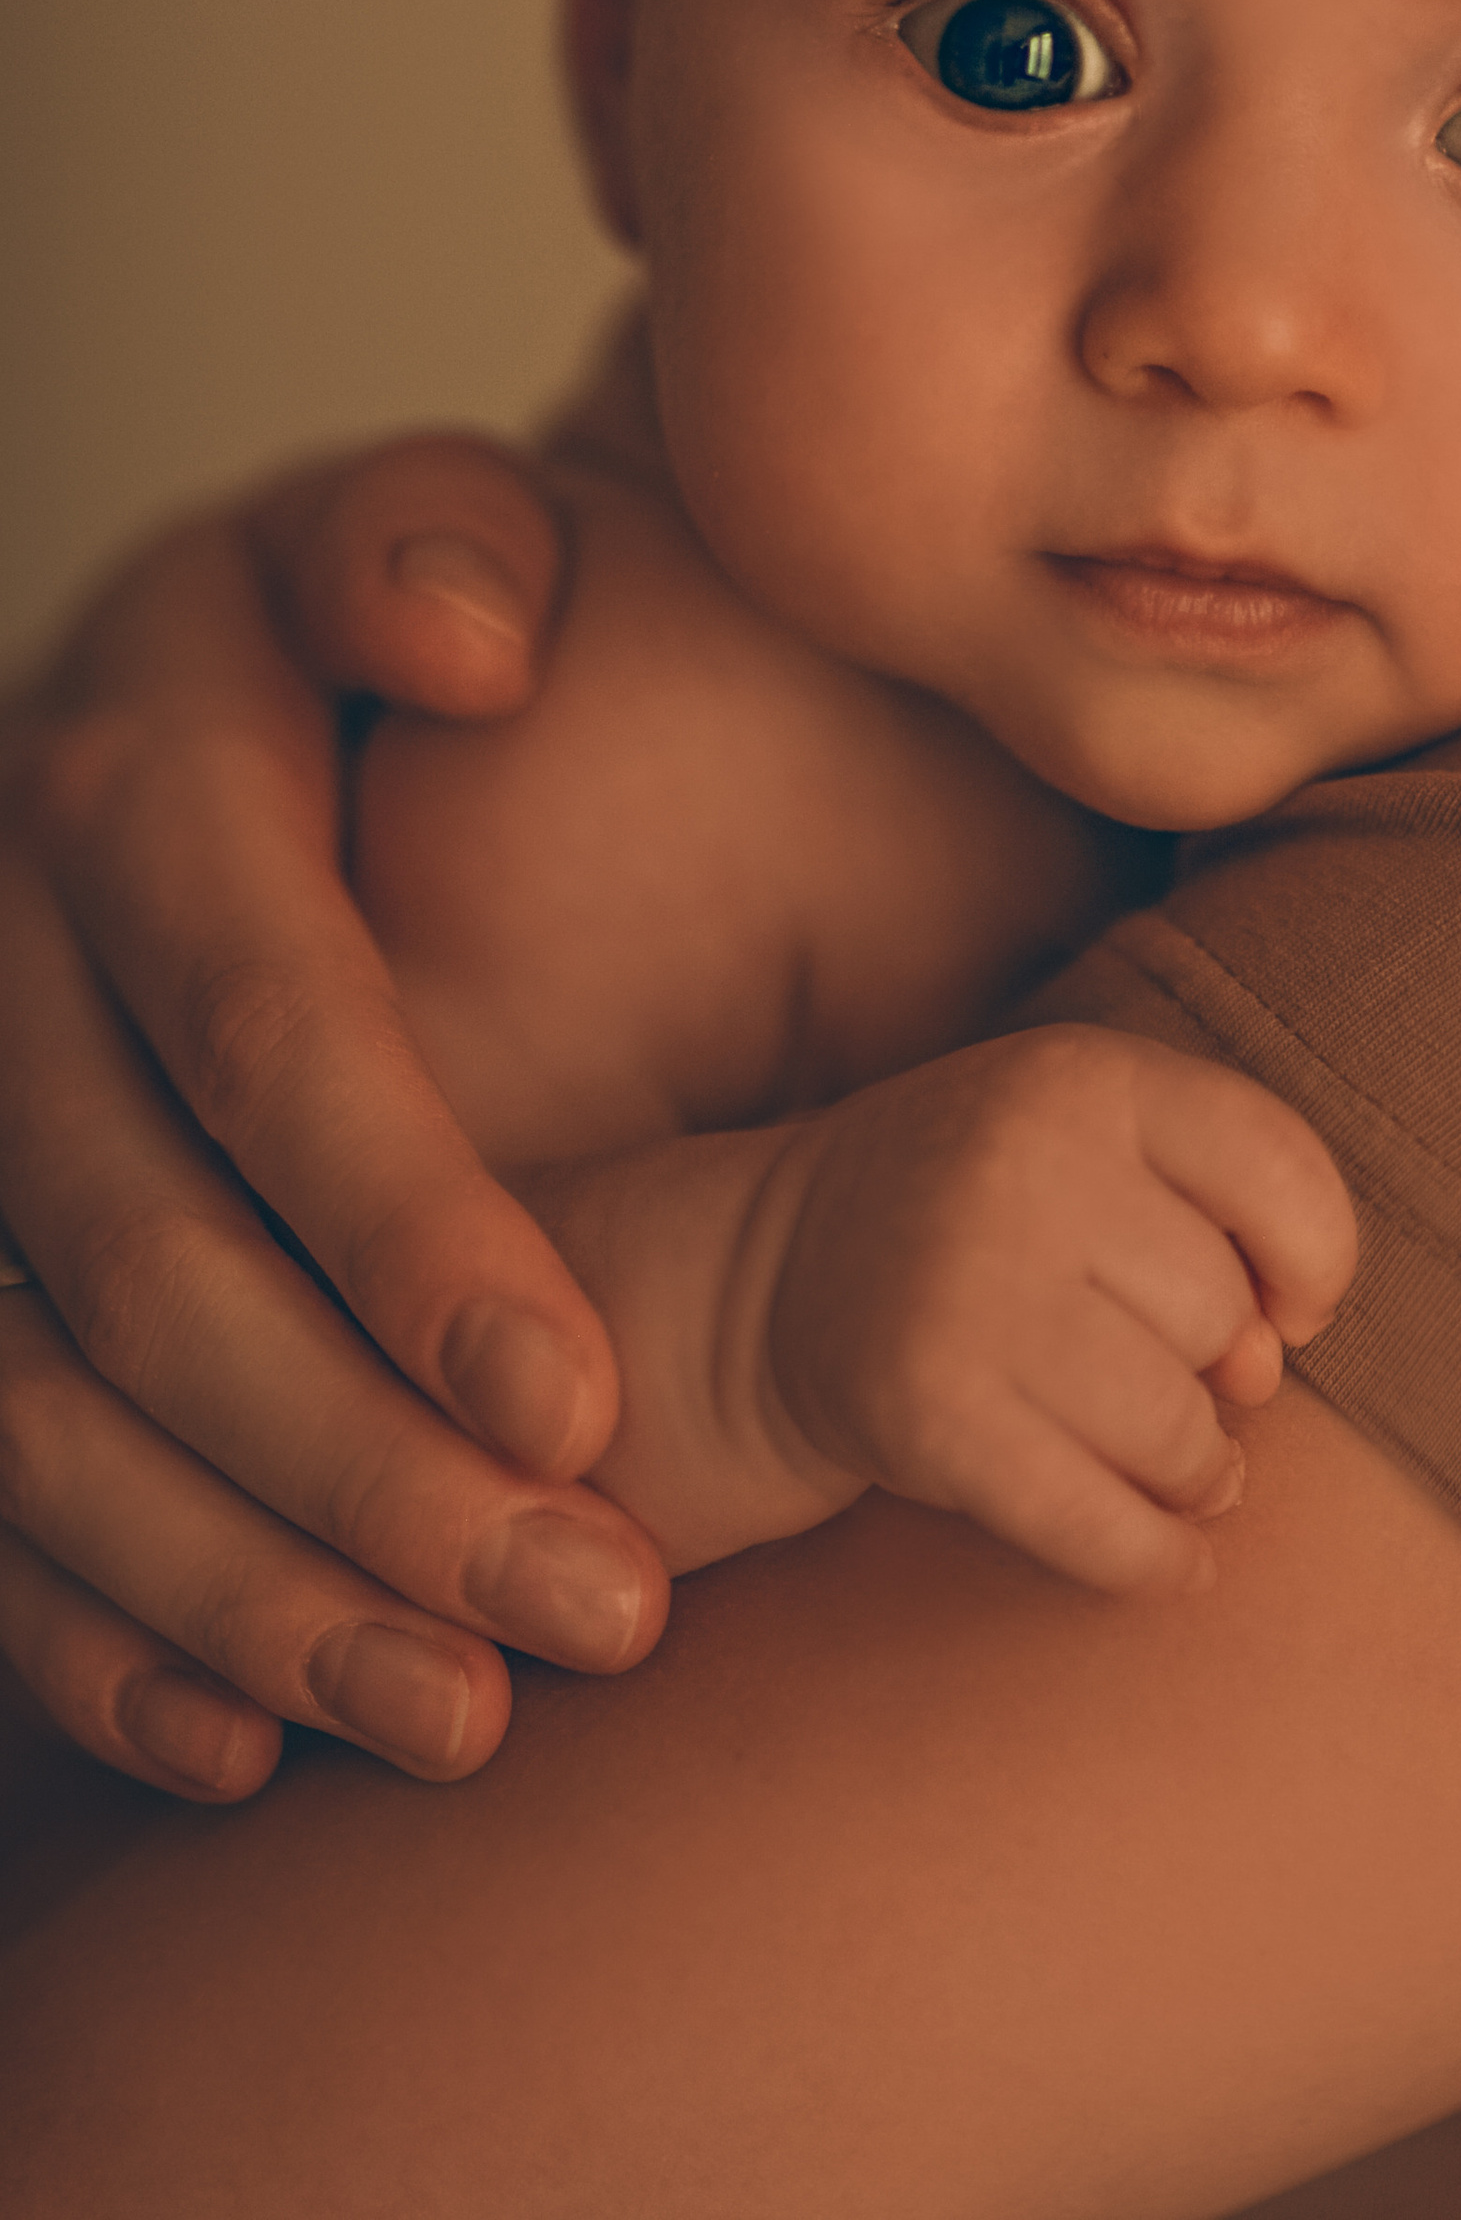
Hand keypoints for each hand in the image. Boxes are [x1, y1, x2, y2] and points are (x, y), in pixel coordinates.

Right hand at [0, 423, 668, 1799]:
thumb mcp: (427, 531)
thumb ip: (436, 548)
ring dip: (244, 1585)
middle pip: (146, 1253)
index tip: (577, 1401)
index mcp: (138, 761)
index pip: (259, 1020)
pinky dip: (98, 1630)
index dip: (407, 1218)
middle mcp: (4, 949)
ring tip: (462, 1718)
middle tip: (588, 1609)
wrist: (279, 691)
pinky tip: (246, 1742)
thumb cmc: (427, 625)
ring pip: (45, 1405)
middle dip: (358, 1456)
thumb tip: (469, 642)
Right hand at [540, 1029, 1359, 1595]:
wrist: (770, 1273)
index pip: (1279, 1165)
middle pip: (1222, 1315)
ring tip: (1161, 1458)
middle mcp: (1019, 1164)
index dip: (1316, 1256)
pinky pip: (1100, 1523)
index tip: (1286, 1305)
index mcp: (1081, 1076)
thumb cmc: (987, 1212)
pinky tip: (1168, 1556)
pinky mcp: (925, 1412)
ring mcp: (963, 1288)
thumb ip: (1216, 1220)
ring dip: (1192, 1469)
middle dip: (1217, 1369)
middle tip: (1159, 1372)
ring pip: (1176, 1428)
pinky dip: (1153, 1557)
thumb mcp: (1092, 1148)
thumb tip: (1263, 1372)